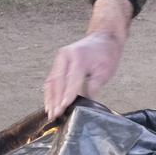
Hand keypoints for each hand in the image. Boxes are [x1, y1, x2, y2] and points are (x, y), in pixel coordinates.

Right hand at [43, 0, 133, 116]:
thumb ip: (93, 87)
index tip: (63, 109)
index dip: (67, 96)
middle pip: (57, 82)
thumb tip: (84, 105)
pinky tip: (49, 103)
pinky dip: (50, 92)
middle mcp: (65, 56)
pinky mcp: (58, 62)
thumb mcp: (104, 72)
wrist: (103, 37)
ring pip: (51, 81)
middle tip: (55, 116)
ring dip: (50, 98)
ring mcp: (59, 58)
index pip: (71, 81)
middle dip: (55, 100)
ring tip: (50, 113)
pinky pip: (51, 79)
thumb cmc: (106, 54)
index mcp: (78, 57)